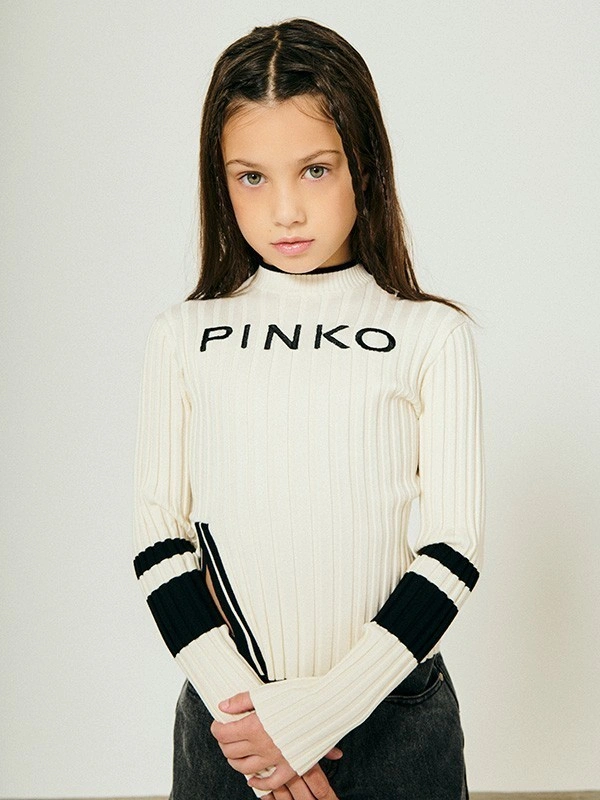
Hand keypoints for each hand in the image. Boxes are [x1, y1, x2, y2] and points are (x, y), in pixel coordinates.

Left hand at [212, 692, 342, 792]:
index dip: (216, 728)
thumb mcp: (266, 693)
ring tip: (234, 753)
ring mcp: (276, 759)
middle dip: (223, 743)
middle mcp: (262, 745)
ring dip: (235, 762)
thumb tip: (223, 706)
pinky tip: (252, 780)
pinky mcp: (290, 766)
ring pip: (245, 768)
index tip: (218, 723)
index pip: (224, 734)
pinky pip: (270, 783)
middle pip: (232, 751)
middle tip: (225, 735)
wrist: (326, 706)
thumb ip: (242, 700)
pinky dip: (258, 784)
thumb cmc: (298, 695)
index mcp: (254, 726)